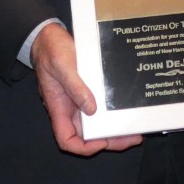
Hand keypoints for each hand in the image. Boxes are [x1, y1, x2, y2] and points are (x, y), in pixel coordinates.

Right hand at [31, 23, 142, 155]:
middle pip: (87, 136)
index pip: (67, 140)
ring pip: (96, 124)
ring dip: (114, 129)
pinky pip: (100, 108)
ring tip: (135, 129)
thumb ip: (75, 87)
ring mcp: (78, 101)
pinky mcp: (87, 91)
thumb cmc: (51, 50)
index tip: (102, 142)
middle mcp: (69, 109)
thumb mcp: (62, 66)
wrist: (48, 36)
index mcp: (59, 108)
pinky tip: (126, 110)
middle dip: (110, 140)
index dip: (83, 147)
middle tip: (133, 138)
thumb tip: (91, 109)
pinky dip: (112, 112)